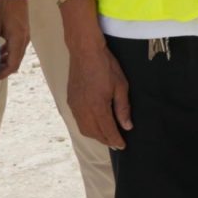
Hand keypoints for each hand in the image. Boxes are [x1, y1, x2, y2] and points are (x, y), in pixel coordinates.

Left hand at [0, 0, 30, 79]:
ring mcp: (25, 33)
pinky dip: (8, 51)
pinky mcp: (22, 28)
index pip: (13, 64)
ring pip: (17, 53)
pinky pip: (16, 45)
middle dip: (3, 68)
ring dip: (6, 59)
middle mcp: (24, 38)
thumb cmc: (1, 5)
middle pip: (16, 60)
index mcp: (18, 38)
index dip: (3, 73)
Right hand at [67, 35, 132, 149]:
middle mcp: (83, 109)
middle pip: (94, 133)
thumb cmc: (105, 66)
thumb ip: (123, 108)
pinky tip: (94, 125)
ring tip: (106, 137)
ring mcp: (75, 106)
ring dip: (95, 135)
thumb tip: (127, 125)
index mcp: (97, 107)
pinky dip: (87, 127)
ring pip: (84, 129)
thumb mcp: (121, 86)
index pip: (107, 130)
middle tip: (116, 143)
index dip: (115, 140)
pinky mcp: (70, 101)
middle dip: (106, 140)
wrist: (85, 52)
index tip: (122, 146)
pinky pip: (78, 120)